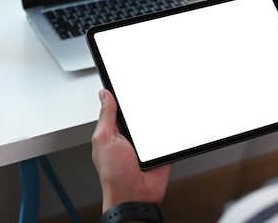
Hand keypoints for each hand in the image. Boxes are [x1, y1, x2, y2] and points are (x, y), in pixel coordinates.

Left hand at [92, 89, 172, 211]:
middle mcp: (131, 137)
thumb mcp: (104, 140)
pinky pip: (169, 136)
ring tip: (164, 107)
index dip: (123, 95)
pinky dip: (172, 130)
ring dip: (159, 118)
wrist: (135, 197)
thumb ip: (106, 117)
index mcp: (114, 132)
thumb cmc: (114, 175)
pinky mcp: (161, 151)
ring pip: (156, 122)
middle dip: (145, 105)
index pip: (119, 108)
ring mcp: (147, 144)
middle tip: (151, 93)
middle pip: (140, 113)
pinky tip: (173, 123)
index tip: (130, 81)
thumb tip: (104, 95)